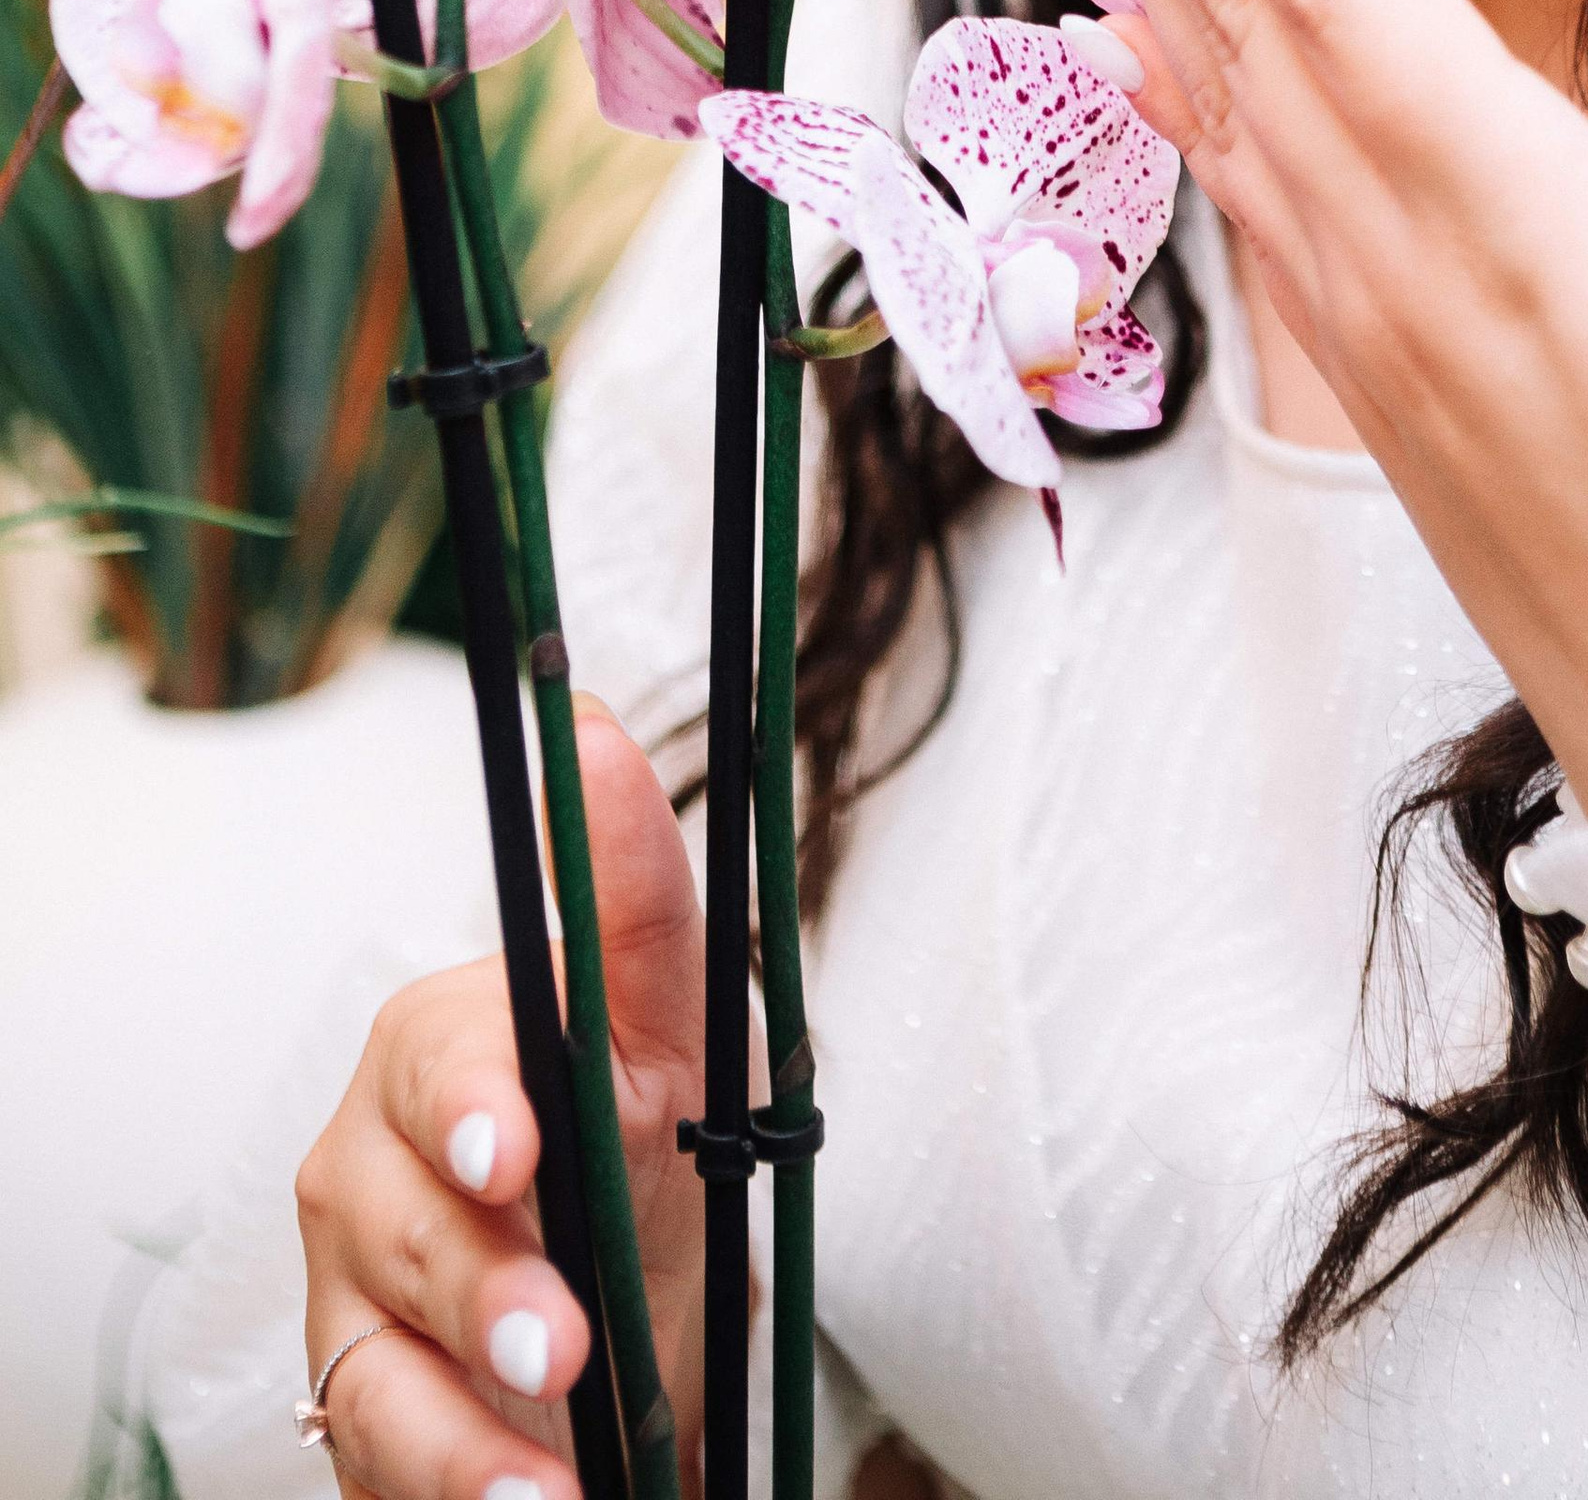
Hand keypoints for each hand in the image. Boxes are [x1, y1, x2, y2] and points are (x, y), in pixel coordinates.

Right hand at [295, 700, 704, 1497]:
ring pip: (381, 1351)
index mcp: (444, 1039)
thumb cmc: (643, 1136)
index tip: (512, 1145)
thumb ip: (635, 892)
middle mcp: (371, 1154)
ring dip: (466, 1420)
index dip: (473, 1098)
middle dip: (486, 1283)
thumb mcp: (674, 1020)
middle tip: (559, 1341)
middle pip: (408, 1216)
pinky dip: (456, 1488)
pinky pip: (378, 1450)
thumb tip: (596, 726)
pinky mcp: (352, 1396)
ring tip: (547, 1470)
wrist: (633, 1299)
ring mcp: (350, 1284)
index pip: (444, 1053)